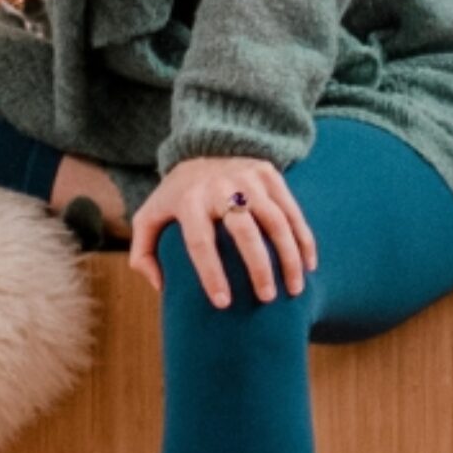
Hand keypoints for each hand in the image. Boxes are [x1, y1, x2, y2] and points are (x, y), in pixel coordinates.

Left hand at [130, 154, 319, 306]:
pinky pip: (292, 210)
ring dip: (290, 257)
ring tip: (294, 290)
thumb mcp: (150, 218)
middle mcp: (219, 187)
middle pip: (245, 231)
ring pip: (276, 221)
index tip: (223, 303)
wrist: (201, 149)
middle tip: (267, 299)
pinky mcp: (269, 174)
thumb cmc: (176, 197)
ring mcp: (247, 178)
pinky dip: (303, 239)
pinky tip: (308, 265)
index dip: (211, 274)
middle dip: (259, 268)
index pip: (200, 242)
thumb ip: (143, 253)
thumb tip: (162, 287)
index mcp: (188, 201)